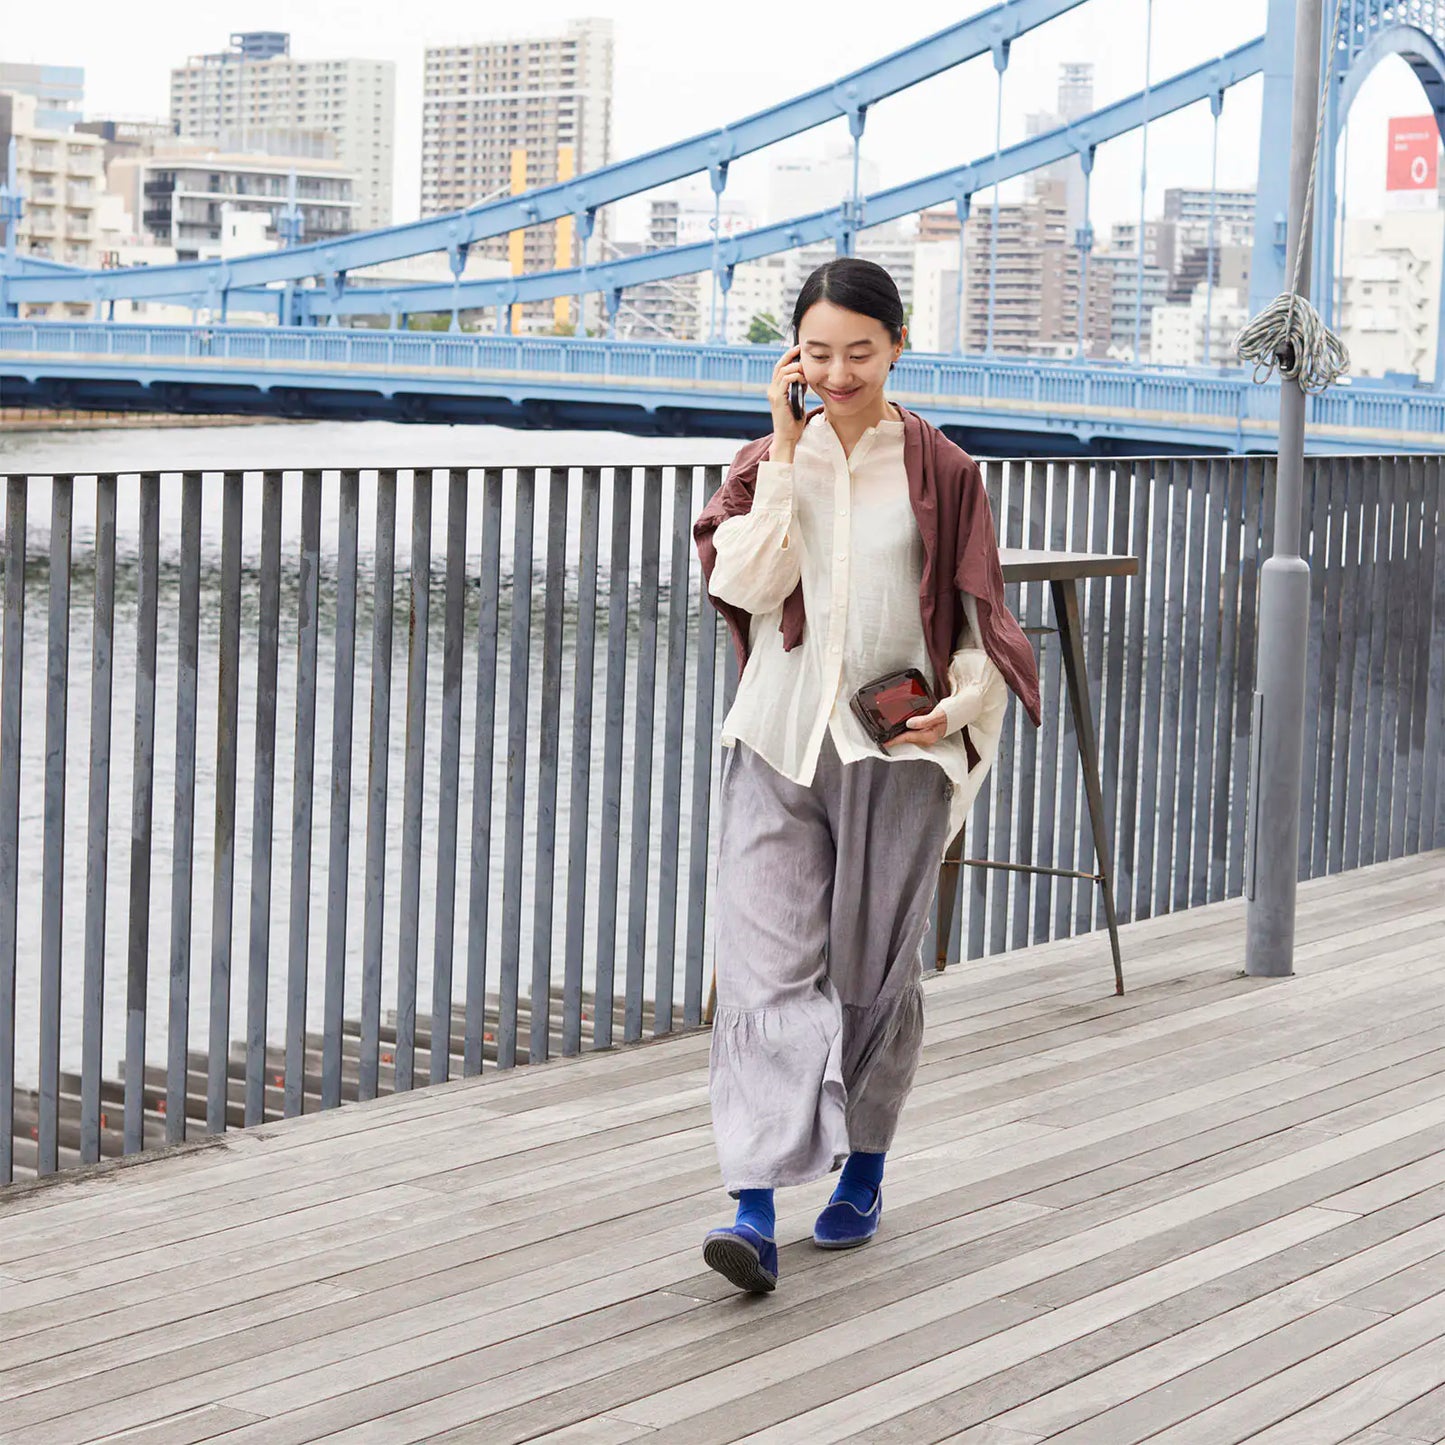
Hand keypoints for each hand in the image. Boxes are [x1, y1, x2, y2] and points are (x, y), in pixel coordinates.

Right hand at [766, 344, 806, 458]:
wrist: (788, 437)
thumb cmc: (793, 422)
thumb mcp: (798, 400)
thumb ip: (798, 388)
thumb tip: (804, 376)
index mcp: (776, 389)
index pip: (780, 368)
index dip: (788, 357)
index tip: (799, 351)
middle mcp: (772, 389)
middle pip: (779, 365)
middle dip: (790, 355)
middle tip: (800, 348)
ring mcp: (773, 393)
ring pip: (783, 371)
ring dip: (796, 367)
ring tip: (806, 371)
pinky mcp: (777, 398)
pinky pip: (786, 380)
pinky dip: (796, 376)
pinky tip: (804, 379)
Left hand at [884, 705, 947, 748]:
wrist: (962, 710)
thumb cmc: (951, 713)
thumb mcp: (937, 715)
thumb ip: (923, 720)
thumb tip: (909, 724)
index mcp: (929, 736)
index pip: (908, 738)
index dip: (895, 740)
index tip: (884, 742)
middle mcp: (927, 737)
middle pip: (907, 739)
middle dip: (895, 738)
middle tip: (882, 738)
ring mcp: (927, 734)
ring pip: (910, 736)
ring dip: (900, 734)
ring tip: (889, 733)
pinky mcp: (927, 730)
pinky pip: (914, 732)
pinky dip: (906, 730)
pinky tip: (902, 726)